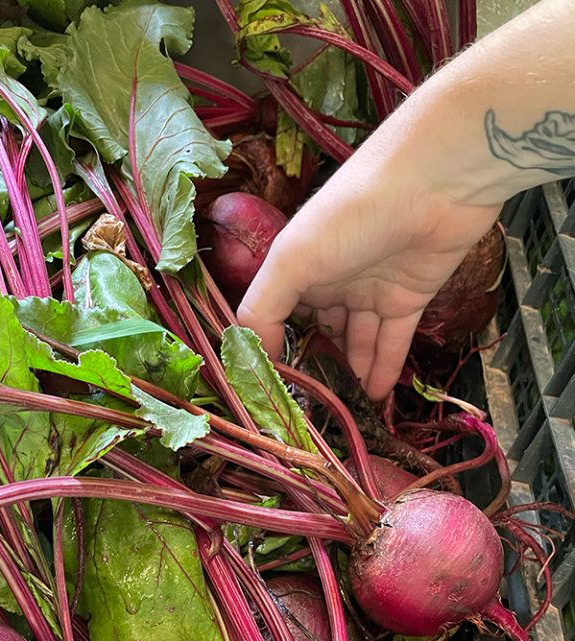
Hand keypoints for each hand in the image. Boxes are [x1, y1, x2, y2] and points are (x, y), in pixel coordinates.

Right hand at [237, 150, 501, 400]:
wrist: (434, 183)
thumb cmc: (351, 214)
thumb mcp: (290, 260)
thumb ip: (262, 310)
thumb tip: (249, 357)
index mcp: (295, 267)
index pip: (273, 319)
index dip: (269, 354)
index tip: (266, 394)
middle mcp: (330, 281)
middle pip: (316, 335)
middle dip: (312, 369)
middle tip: (306, 413)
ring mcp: (369, 292)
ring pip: (354, 344)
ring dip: (348, 376)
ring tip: (340, 414)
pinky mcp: (408, 300)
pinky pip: (391, 344)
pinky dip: (382, 370)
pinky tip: (372, 400)